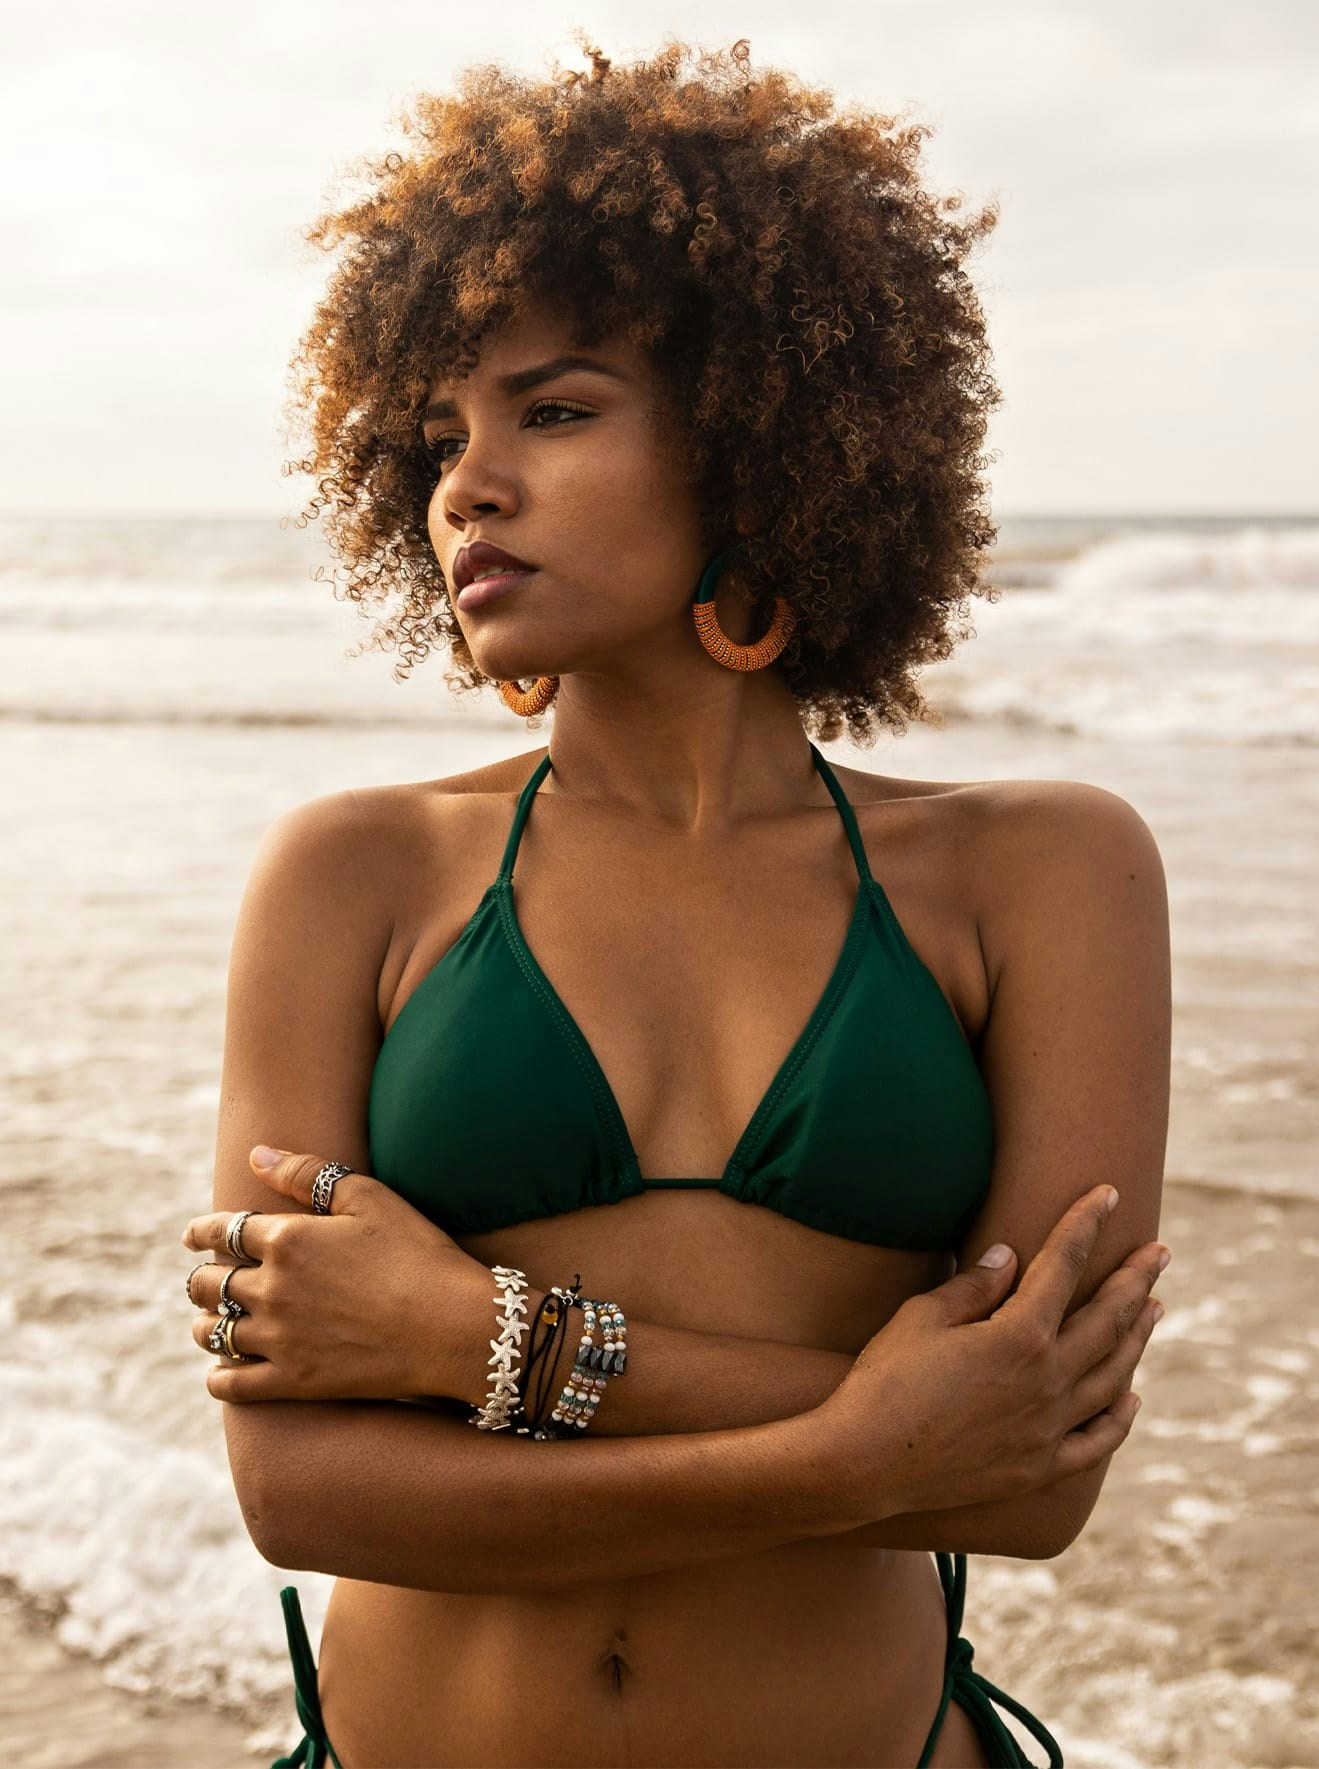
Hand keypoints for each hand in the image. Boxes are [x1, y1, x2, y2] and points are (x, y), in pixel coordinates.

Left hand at [182, 1146, 489, 1402]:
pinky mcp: (293, 1382)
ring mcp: (279, 1339)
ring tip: (208, 1323)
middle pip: (210, 1283)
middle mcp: (272, 1288)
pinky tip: (222, 1370)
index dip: (201, 1231)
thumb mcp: (369, 1198)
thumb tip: (256, 1155)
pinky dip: (218, 1377)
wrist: (452, 1326)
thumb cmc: (418, 1254)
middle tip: (204, 1280)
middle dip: (202, 1278)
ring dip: (204, 1324)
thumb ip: (306, 1173)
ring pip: (213, 1332)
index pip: (223, 1231)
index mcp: (287, 1239)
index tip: (191, 1236)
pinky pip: (232, 1384)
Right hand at [814, 1184, 1166, 1520]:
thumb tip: (1011, 1257)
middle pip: (1107, 1318)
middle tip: (1159, 1251)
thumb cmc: (883, 1382)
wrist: (864, 1466)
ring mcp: (1048, 1429)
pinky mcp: (1038, 1468)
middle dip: (1135, 1278)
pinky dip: (1120, 1417)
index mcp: (1018, 1335)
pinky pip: (1097, 1441)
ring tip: (1154, 1308)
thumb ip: (974, 1287)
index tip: (1107, 1193)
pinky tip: (1131, 1397)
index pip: (1064, 1263)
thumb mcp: (921, 1319)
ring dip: (1137, 1337)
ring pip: (1113, 1375)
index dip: (1086, 1223)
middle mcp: (1047, 1381)